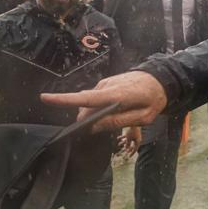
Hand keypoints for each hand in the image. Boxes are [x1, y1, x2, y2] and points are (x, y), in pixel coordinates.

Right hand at [41, 71, 166, 131]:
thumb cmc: (155, 99)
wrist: (162, 79)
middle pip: (85, 106)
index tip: (44, 98)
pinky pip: (97, 99)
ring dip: (98, 113)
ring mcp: (106, 83)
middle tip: (102, 128)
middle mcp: (107, 86)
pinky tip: (116, 109)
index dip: (64, 99)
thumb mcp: (142, 117)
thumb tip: (94, 127)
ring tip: (119, 116)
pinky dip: (101, 107)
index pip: (85, 98)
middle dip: (87, 119)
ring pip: (92, 104)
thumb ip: (118, 122)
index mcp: (115, 95)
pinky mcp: (107, 83)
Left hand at [117, 126, 140, 156]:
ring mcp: (134, 135)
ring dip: (123, 143)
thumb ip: (127, 144)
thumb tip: (125, 148)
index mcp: (138, 141)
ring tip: (118, 145)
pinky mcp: (131, 132)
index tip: (129, 156)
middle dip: (127, 148)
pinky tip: (118, 138)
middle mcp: (136, 139)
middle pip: (132, 145)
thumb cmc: (132, 130)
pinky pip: (127, 136)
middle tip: (123, 151)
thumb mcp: (128, 138)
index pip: (135, 149)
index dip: (132, 153)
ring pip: (128, 141)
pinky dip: (122, 137)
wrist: (133, 121)